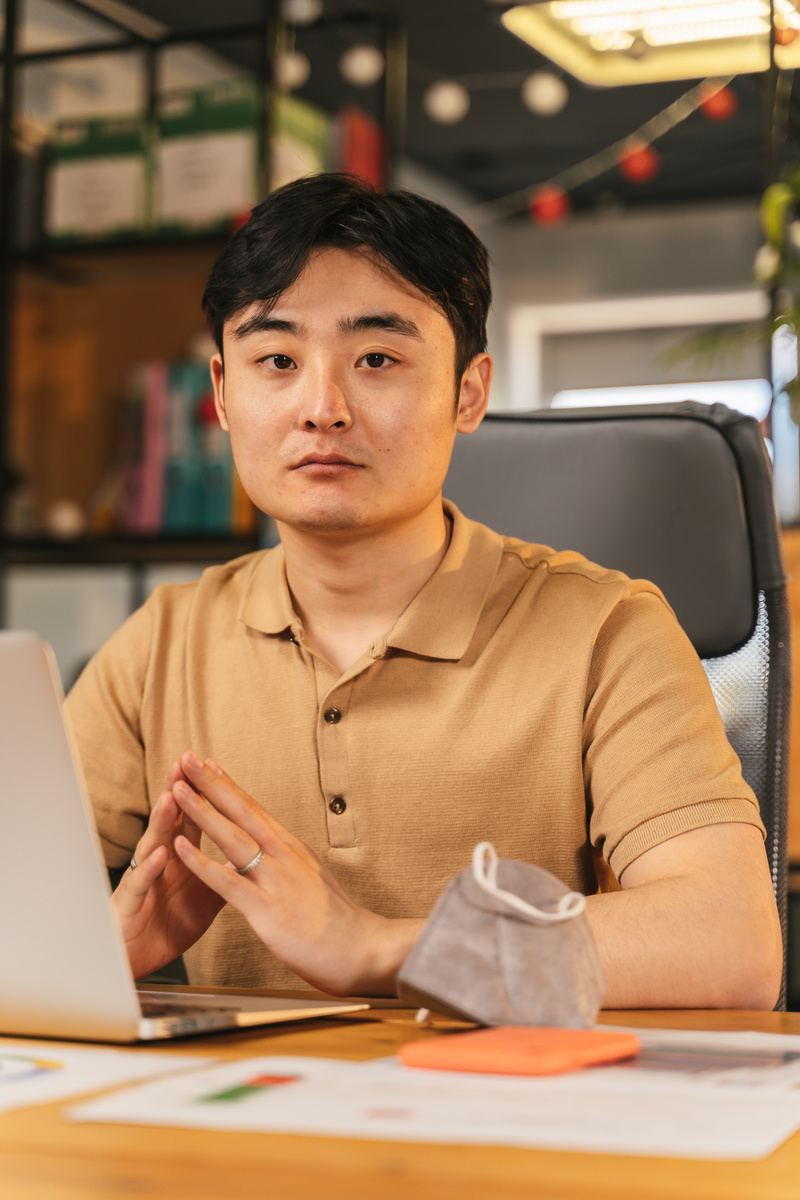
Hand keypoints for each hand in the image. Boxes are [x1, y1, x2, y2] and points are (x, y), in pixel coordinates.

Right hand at [112, 760, 226, 979]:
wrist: (139, 960)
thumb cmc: (168, 924)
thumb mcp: (206, 897)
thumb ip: (226, 872)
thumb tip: (252, 854)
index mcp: (181, 858)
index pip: (193, 818)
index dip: (203, 793)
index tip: (215, 765)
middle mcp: (160, 862)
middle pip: (171, 821)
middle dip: (179, 790)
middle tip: (186, 761)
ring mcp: (143, 880)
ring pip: (152, 845)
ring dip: (163, 821)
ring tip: (172, 796)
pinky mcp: (129, 904)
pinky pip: (141, 884)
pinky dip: (150, 870)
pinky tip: (160, 856)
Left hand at [172, 750, 422, 995]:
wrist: (366, 950)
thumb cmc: (339, 923)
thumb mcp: (309, 882)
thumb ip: (282, 868)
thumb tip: (257, 860)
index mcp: (292, 849)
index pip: (255, 809)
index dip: (229, 785)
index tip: (209, 764)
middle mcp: (284, 856)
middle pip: (241, 811)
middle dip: (211, 783)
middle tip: (186, 757)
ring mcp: (277, 880)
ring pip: (231, 837)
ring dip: (201, 811)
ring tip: (176, 789)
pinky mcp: (268, 910)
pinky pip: (228, 882)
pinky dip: (201, 863)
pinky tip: (181, 847)